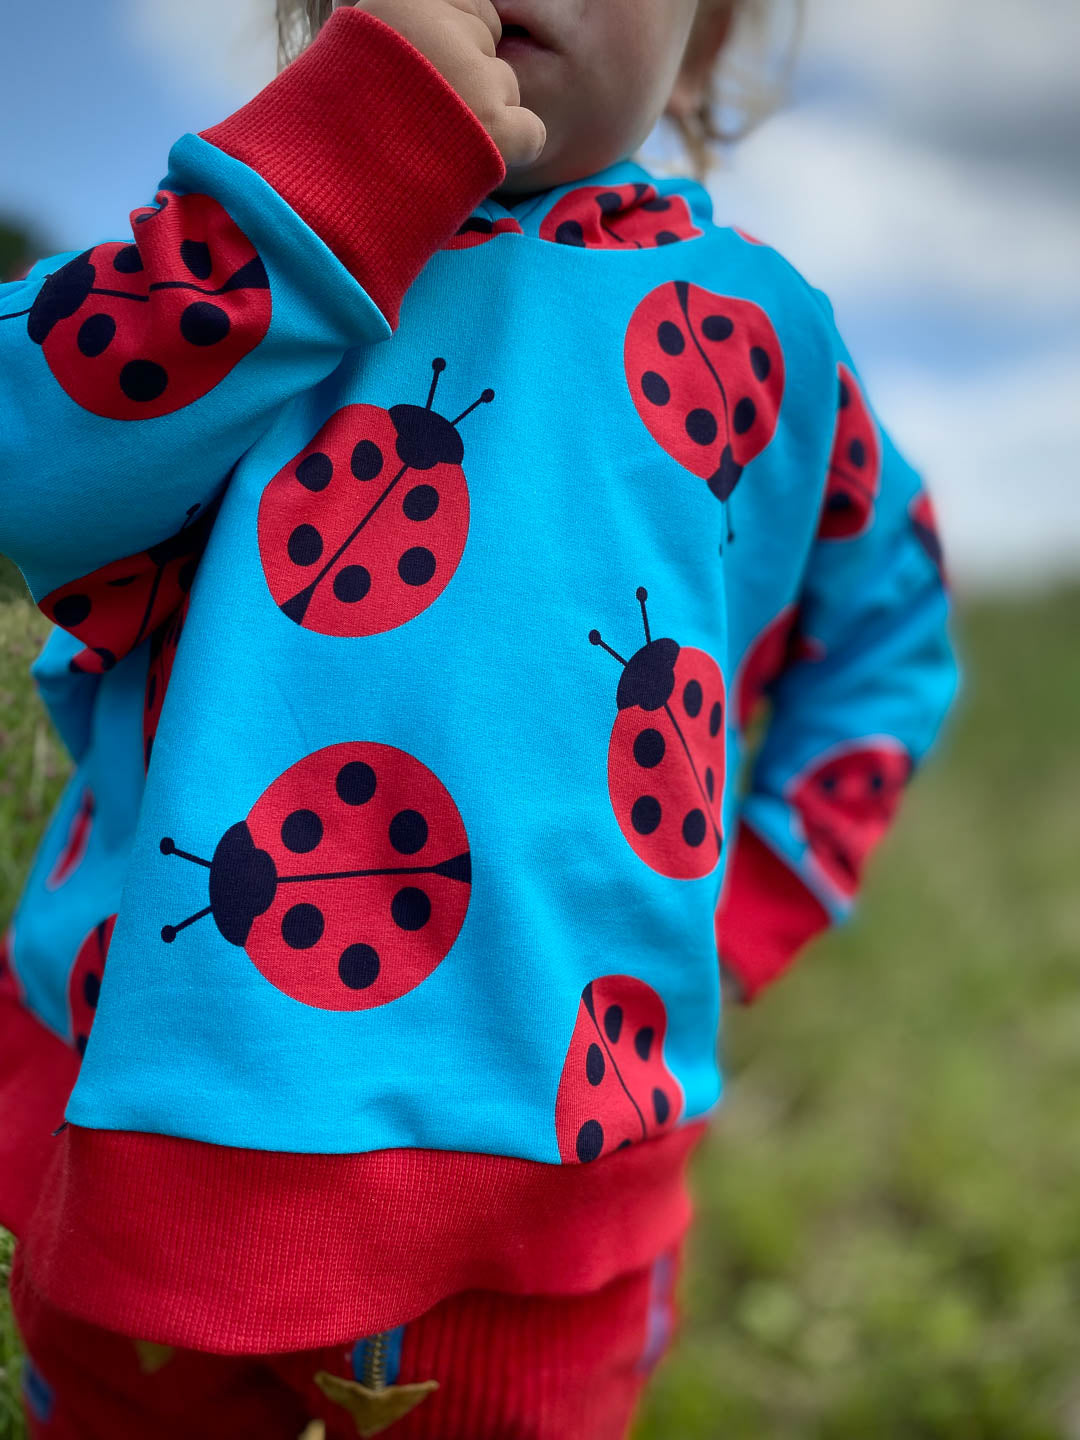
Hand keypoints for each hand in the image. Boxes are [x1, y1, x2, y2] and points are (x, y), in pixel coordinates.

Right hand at [348, 0, 546, 170]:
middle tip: (424, 117)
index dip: (456, 44)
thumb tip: (442, 28)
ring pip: (505, 87)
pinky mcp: (493, 122)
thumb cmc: (335, 121)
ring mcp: (472, 75)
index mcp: (406, 0)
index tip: (426, 75)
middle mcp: (441, 27)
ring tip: (433, 144)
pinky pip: (530, 131)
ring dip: (483, 116)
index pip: (473, 10)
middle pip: (488, 46)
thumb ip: (407, 34)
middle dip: (468, 80)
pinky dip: (514, 147)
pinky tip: (476, 159)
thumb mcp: (360, 46)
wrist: (329, 178)